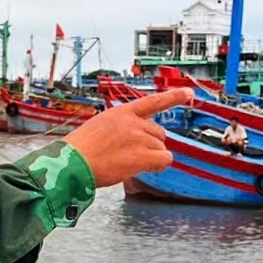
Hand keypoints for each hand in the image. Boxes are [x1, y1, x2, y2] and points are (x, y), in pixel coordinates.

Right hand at [63, 89, 187, 186]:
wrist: (72, 163)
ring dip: (149, 158)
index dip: (173, 97)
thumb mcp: (99, 129)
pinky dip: (158, 166)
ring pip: (160, 149)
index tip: (189, 93)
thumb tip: (137, 144)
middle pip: (159, 134)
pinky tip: (143, 168)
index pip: (152, 102)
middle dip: (150, 146)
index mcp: (121, 113)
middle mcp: (133, 122)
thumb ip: (120, 130)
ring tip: (124, 162)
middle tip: (129, 155)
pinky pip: (164, 160)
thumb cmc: (80, 152)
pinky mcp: (142, 155)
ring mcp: (138, 137)